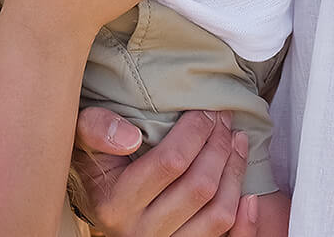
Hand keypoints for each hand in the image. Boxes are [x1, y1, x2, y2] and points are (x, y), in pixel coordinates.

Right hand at [74, 107, 258, 235]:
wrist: (100, 205)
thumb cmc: (97, 166)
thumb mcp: (82, 141)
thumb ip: (94, 128)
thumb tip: (129, 135)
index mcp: (114, 203)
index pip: (170, 163)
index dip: (196, 132)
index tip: (207, 109)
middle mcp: (139, 233)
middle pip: (199, 187)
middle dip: (220, 146)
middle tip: (225, 119)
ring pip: (218, 215)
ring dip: (235, 174)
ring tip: (237, 143)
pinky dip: (246, 222)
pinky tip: (250, 195)